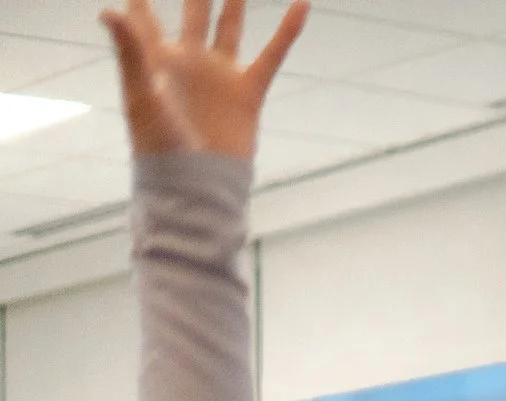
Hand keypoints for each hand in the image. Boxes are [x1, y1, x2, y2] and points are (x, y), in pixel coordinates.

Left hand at [100, 0, 307, 160]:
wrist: (196, 183)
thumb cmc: (158, 142)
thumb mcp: (140, 93)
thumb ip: (130, 49)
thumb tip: (110, 10)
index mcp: (155, 57)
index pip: (144, 10)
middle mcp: (188, 58)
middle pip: (194, 8)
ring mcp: (219, 73)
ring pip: (230, 24)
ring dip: (235, 0)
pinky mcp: (247, 91)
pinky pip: (272, 55)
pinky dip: (287, 30)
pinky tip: (301, 5)